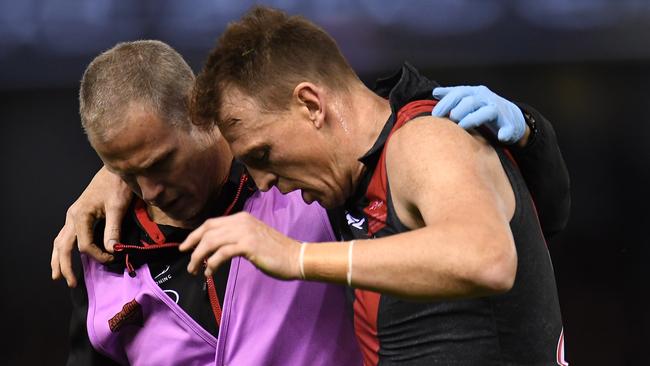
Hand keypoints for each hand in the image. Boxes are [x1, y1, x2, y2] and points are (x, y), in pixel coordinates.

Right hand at [51, 166, 131, 286]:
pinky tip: (65, 254)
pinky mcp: (78, 214)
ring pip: (60, 241)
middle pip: (63, 246)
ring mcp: (73, 215)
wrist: (116, 168)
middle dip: (64, 266)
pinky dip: (63, 247)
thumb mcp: (118, 207)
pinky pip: (66, 234)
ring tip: (58, 275)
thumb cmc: (118, 184)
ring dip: (58, 258)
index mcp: (81, 215)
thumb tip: (111, 251)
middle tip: (70, 283)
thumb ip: (113, 229)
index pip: (84, 245)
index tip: (112, 258)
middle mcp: (72, 216)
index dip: (97, 256)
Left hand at [180, 212, 300, 279]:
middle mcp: (241, 221)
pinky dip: (212, 264)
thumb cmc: (276, 251)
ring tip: (195, 270)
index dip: (195, 235)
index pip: (211, 223)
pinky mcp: (248, 245)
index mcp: (242, 218)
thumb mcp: (253, 238)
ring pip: (211, 242)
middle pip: (208, 231)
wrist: (295, 257)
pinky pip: (221, 254)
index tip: (185, 247)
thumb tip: (215, 249)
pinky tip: (210, 273)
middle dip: (193, 247)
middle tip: (188, 263)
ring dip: (199, 258)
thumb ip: (235, 238)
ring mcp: (244, 232)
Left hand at [432, 85, 525, 143]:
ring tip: (462, 127)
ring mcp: (499, 111)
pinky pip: (508, 128)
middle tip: (449, 120)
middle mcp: (487, 99)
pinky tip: (501, 137)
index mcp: (475, 92)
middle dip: (458, 110)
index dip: (446, 103)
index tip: (435, 114)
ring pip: (487, 112)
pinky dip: (505, 132)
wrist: (512, 117)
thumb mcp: (469, 98)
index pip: (459, 93)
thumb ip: (453, 96)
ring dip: (473, 119)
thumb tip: (435, 93)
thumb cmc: (484, 108)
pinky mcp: (510, 124)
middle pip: (470, 101)